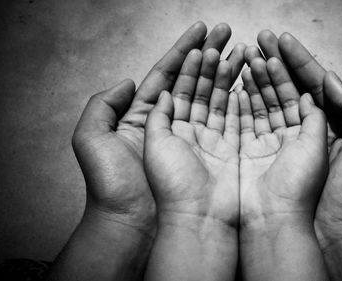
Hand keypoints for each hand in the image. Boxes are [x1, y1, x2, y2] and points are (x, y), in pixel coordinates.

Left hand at [71, 22, 243, 232]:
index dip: (184, 51)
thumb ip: (106, 104)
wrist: (135, 224)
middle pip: (194, 80)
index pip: (167, 75)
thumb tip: (131, 83)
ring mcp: (196, 138)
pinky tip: (247, 83)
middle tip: (227, 31)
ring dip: (227, 73)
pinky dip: (238, 101)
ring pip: (213, 97)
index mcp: (143, 116)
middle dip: (211, 54)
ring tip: (242, 51)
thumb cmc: (114, 185)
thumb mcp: (94, 138)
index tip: (201, 31)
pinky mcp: (215, 152)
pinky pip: (228, 121)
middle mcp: (172, 124)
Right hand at [238, 57, 328, 280]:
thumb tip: (330, 78)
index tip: (280, 40)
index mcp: (337, 121)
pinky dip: (246, 105)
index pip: (313, 82)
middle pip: (289, 87)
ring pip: (270, 102)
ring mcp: (287, 142)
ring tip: (244, 57)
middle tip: (258, 39)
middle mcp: (311, 128)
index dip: (297, 60)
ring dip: (257, 79)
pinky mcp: (268, 157)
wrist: (341, 231)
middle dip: (273, 62)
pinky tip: (236, 88)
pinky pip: (255, 125)